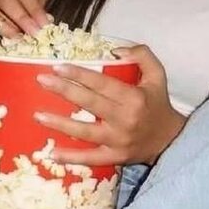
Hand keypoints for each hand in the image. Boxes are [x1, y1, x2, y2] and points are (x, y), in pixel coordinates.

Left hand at [34, 45, 185, 165]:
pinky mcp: (115, 157)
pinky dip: (72, 158)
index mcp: (133, 98)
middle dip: (63, 90)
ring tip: (38, 115)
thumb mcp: (158, 75)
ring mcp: (118, 141)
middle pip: (89, 103)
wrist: (170, 140)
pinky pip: (90, 159)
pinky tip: (52, 153)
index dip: (79, 74)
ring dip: (59, 124)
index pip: (101, 83)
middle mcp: (124, 119)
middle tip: (41, 80)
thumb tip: (115, 50)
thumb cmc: (158, 104)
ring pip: (85, 132)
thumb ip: (141, 55)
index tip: (58, 66)